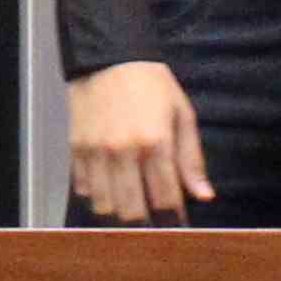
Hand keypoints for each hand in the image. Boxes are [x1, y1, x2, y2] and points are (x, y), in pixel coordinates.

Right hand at [67, 59, 211, 224]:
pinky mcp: (76, 148)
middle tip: (154, 221)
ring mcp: (96, 152)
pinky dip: (96, 194)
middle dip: (146, 223)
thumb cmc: (150, 83)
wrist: (108, 55)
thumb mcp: (182, 114)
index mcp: (155, 142)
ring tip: (130, 205)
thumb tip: (204, 195)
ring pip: (104, 206)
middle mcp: (123, 151)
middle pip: (132, 211)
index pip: (166, 199)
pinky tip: (109, 185)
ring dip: (119, 211)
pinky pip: (83, 188)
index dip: (174, 219)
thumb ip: (191, 158)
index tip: (178, 225)